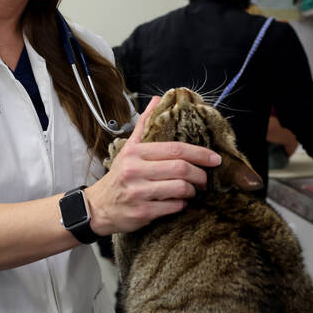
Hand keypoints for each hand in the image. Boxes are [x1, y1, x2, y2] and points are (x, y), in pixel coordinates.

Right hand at [86, 96, 221, 235]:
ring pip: (180, 188)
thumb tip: (157, 100)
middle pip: (181, 168)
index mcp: (135, 153)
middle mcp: (135, 171)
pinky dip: (182, 204)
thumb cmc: (118, 177)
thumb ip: (144, 125)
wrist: (97, 207)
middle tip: (205, 179)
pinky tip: (180, 201)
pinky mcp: (142, 212)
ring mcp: (138, 192)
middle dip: (200, 174)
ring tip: (192, 190)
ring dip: (192, 191)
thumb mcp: (128, 149)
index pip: (175, 149)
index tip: (215, 158)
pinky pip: (173, 207)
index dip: (200, 153)